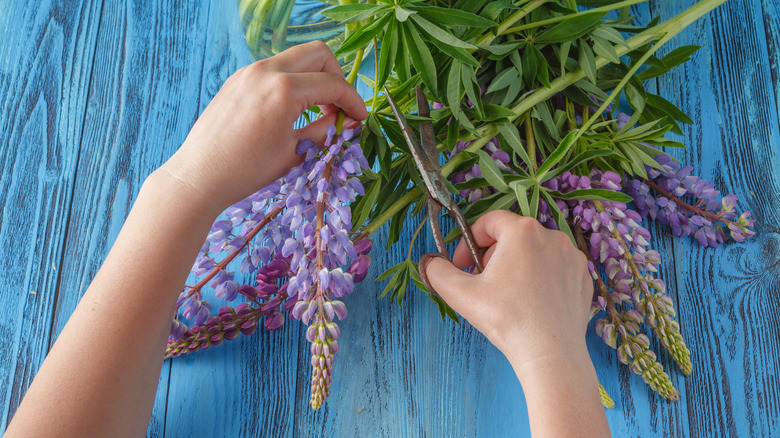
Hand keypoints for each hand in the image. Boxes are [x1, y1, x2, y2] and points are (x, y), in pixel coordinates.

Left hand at [158, 41, 367, 211]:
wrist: (199, 177)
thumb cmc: (246, 170)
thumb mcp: (295, 152)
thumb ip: (326, 131)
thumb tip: (349, 122)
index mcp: (284, 90)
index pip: (333, 83)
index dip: (353, 101)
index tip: (360, 118)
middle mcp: (266, 71)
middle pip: (318, 54)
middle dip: (336, 78)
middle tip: (339, 109)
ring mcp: (249, 72)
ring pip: (296, 58)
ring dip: (314, 78)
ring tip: (316, 112)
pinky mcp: (238, 79)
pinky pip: (275, 69)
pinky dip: (292, 82)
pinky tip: (291, 111)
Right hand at [421, 210, 593, 379]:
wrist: (550, 354)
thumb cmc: (507, 320)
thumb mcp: (461, 294)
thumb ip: (438, 272)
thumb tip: (429, 263)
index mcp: (522, 231)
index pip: (488, 221)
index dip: (469, 242)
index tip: (463, 266)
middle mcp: (552, 236)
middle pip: (512, 235)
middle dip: (493, 255)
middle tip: (484, 283)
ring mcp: (572, 256)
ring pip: (534, 250)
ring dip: (517, 265)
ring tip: (508, 294)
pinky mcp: (583, 276)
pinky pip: (555, 267)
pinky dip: (540, 278)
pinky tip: (532, 302)